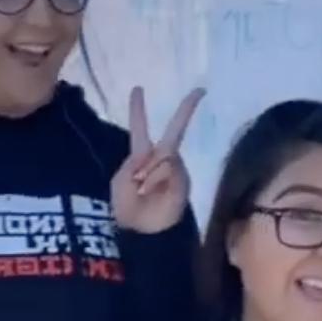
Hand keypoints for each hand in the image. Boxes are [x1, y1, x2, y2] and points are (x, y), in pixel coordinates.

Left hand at [111, 87, 203, 233]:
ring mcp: (175, 169)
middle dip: (186, 110)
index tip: (137, 88)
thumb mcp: (121, 181)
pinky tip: (154, 193)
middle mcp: (161, 159)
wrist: (142, 232)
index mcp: (140, 157)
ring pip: (165, 157)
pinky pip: (170, 170)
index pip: (140, 129)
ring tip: (144, 191)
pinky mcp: (183, 180)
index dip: (138, 109)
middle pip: (175, 131)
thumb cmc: (126, 207)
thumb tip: (162, 156)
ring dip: (149, 174)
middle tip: (200, 90)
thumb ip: (136, 163)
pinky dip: (158, 180)